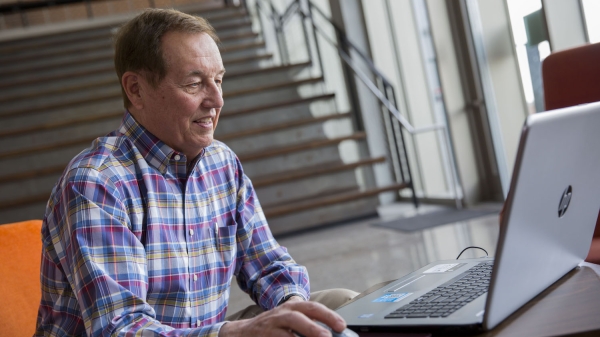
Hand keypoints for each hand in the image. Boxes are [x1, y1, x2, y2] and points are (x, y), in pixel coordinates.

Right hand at [218, 300, 345, 336]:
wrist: (243, 332)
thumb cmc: (274, 326)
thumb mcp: (290, 318)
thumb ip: (308, 323)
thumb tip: (332, 333)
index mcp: (293, 307)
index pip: (313, 307)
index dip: (328, 315)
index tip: (342, 325)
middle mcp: (282, 313)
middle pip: (299, 315)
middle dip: (315, 326)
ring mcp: (271, 326)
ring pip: (287, 330)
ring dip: (303, 335)